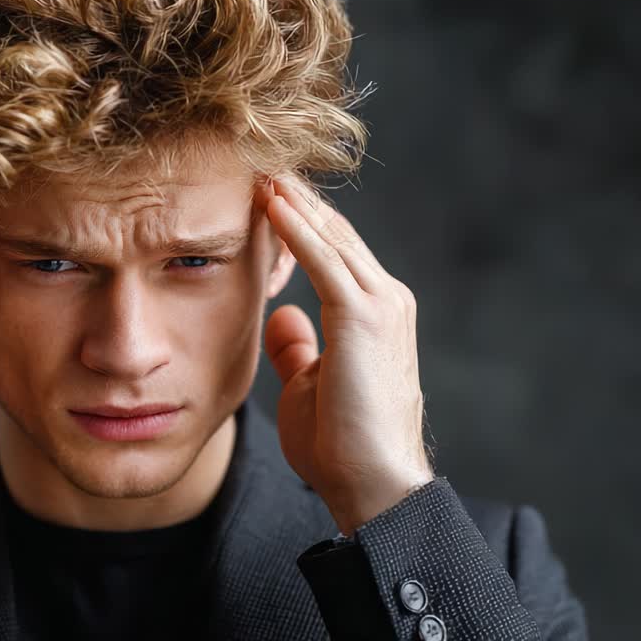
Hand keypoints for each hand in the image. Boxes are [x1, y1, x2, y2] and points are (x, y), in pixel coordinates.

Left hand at [258, 175, 433, 534]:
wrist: (374, 485)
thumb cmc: (342, 446)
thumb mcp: (310, 386)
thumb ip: (298, 348)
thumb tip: (280, 316)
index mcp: (373, 312)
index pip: (331, 249)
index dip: (297, 217)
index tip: (261, 188)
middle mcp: (385, 298)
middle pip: (332, 231)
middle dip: (294, 195)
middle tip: (256, 156)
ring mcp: (380, 304)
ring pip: (330, 236)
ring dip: (292, 200)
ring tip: (256, 163)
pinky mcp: (365, 317)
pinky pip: (325, 260)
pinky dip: (295, 229)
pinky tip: (268, 203)